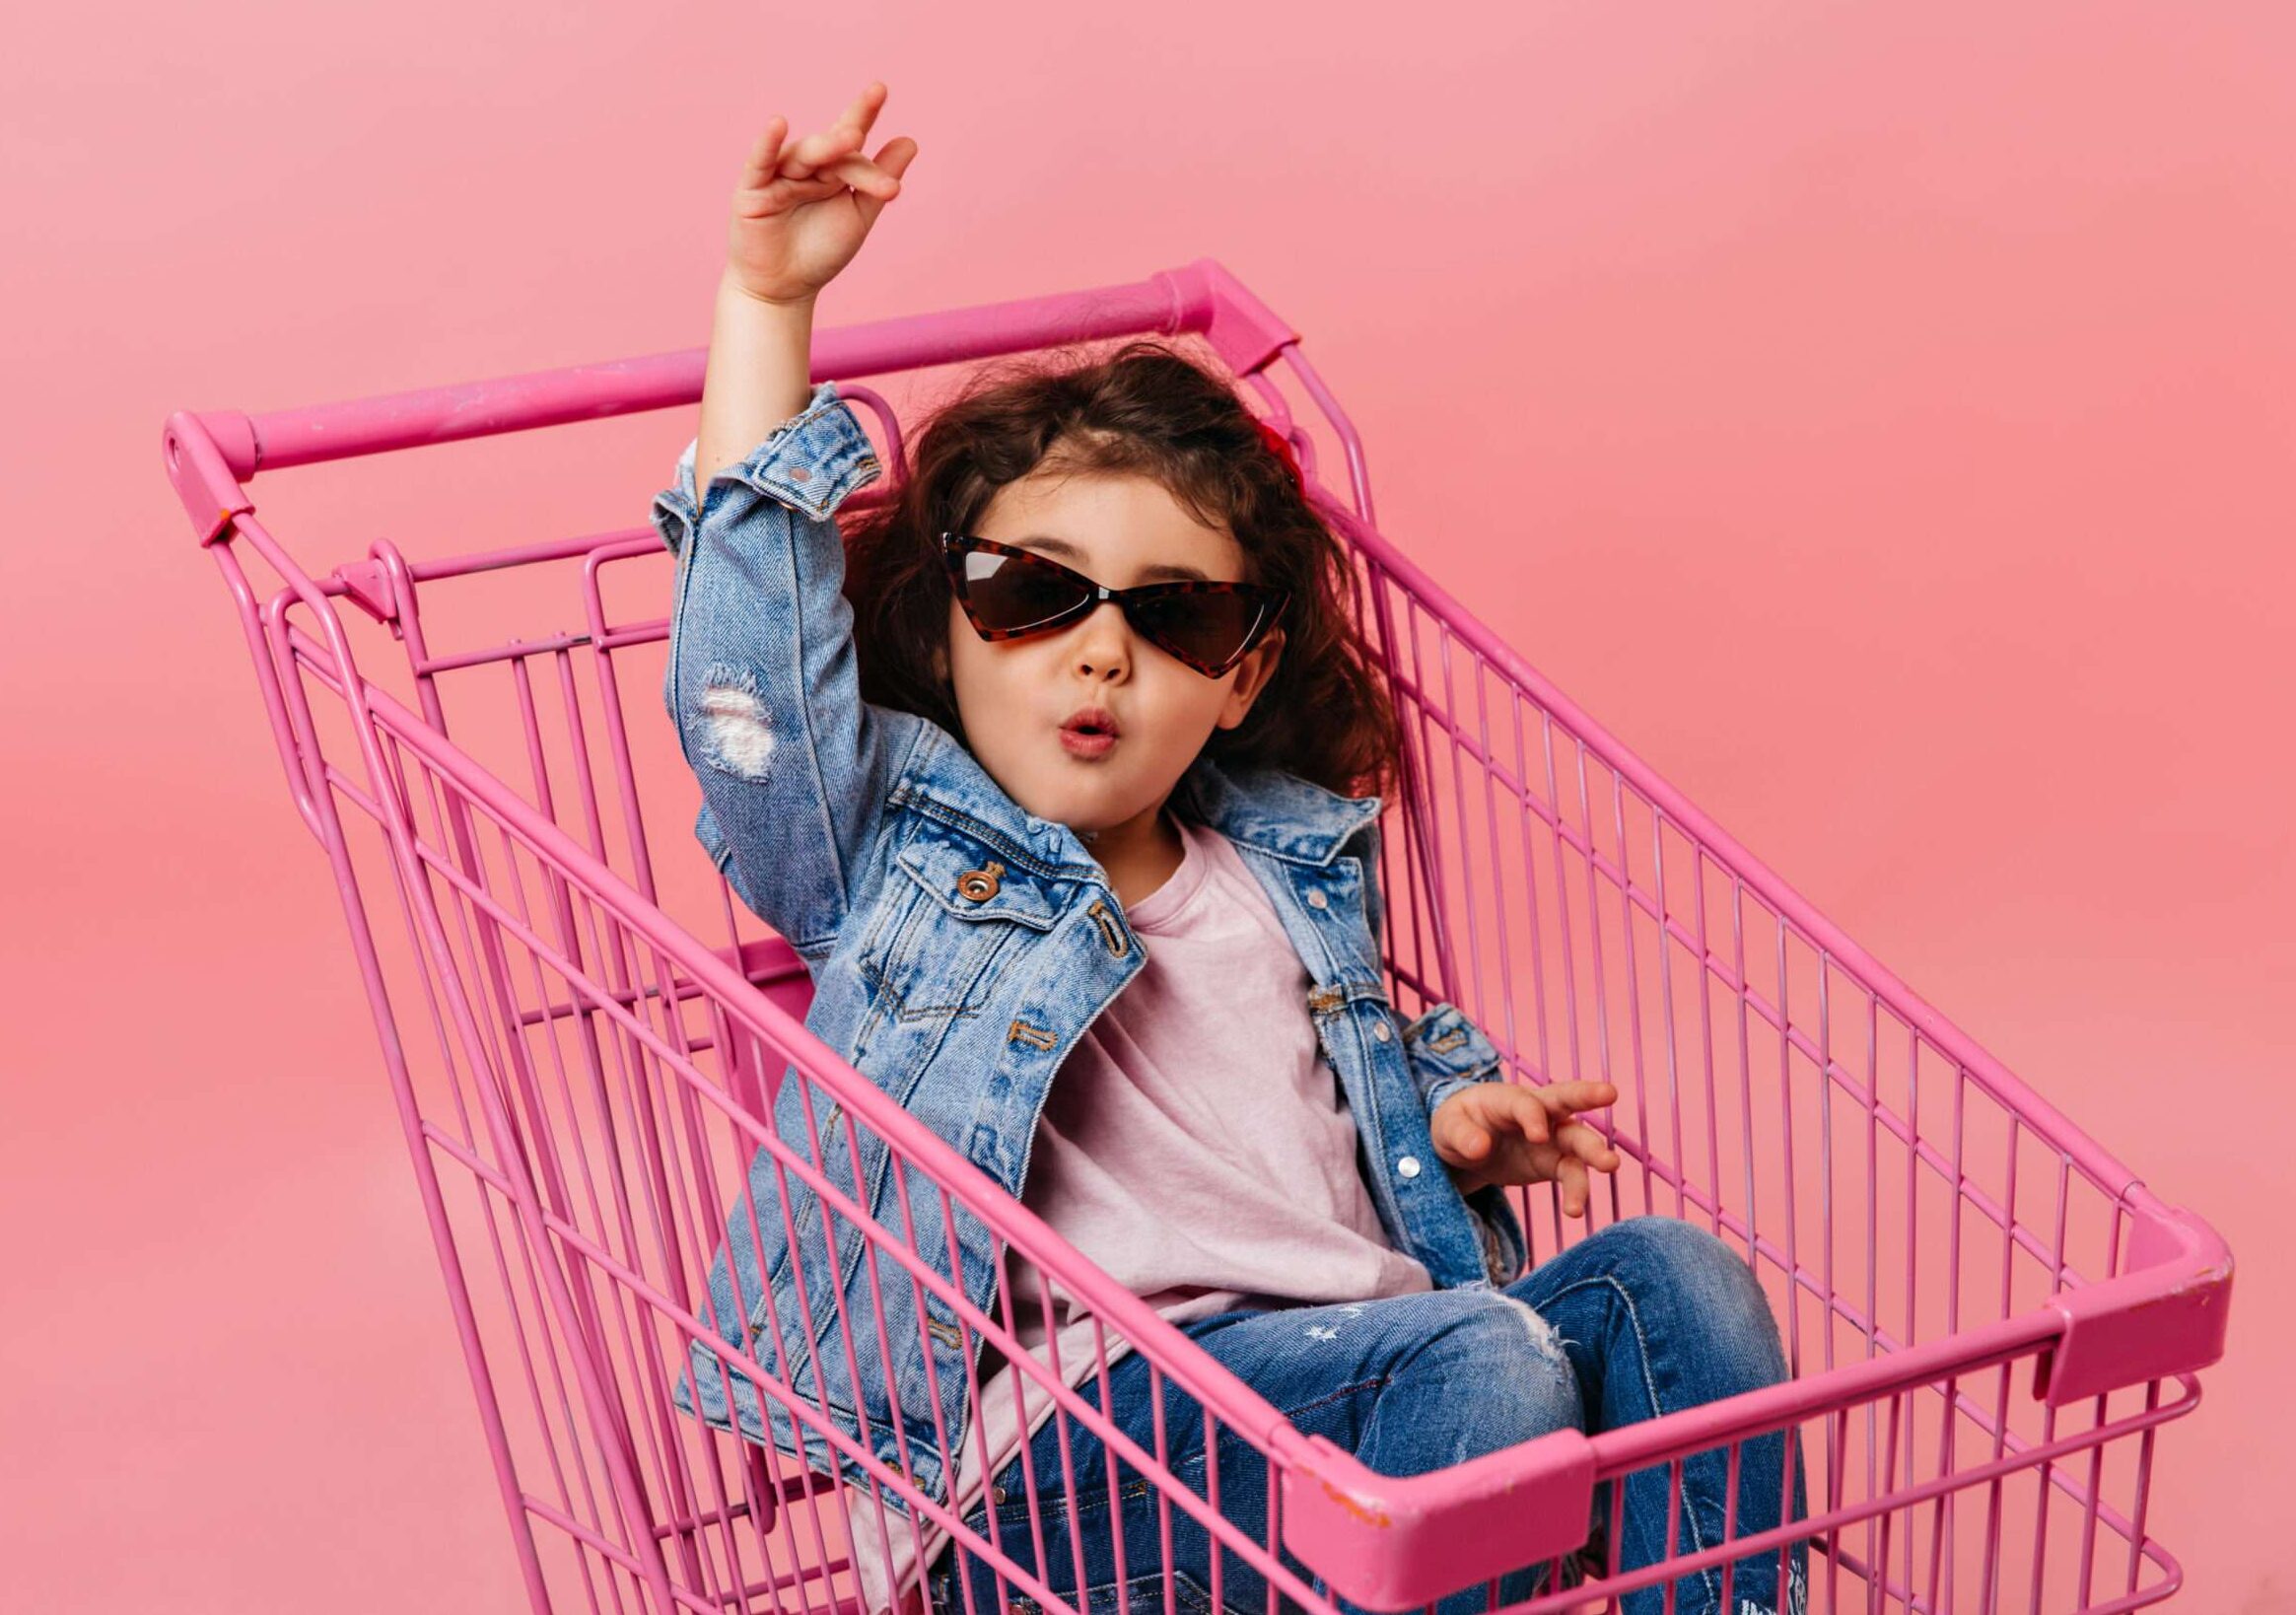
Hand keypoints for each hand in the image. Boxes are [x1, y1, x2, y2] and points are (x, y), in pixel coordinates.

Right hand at [725, 82, 917, 305]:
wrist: (786, 288)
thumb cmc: (820, 251)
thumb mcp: (858, 214)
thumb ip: (879, 180)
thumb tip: (911, 140)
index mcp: (832, 170)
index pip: (849, 136)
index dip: (863, 113)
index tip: (880, 89)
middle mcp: (805, 167)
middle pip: (831, 150)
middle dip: (848, 143)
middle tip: (862, 137)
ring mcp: (777, 175)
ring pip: (803, 155)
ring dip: (824, 146)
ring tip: (849, 139)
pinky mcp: (751, 190)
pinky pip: (760, 163)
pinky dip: (767, 144)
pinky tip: (777, 124)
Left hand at [1431, 1080, 1621, 1215]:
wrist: (1465, 1146)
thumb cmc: (1456, 1125)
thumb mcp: (1446, 1127)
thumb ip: (1461, 1134)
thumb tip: (1480, 1147)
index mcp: (1507, 1098)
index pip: (1525, 1102)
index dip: (1532, 1116)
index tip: (1538, 1136)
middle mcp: (1536, 1112)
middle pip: (1565, 1098)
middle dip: (1587, 1094)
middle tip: (1610, 1092)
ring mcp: (1550, 1138)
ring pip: (1577, 1140)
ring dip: (1594, 1151)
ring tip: (1611, 1164)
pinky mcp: (1553, 1163)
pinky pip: (1570, 1175)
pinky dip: (1575, 1192)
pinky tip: (1575, 1211)